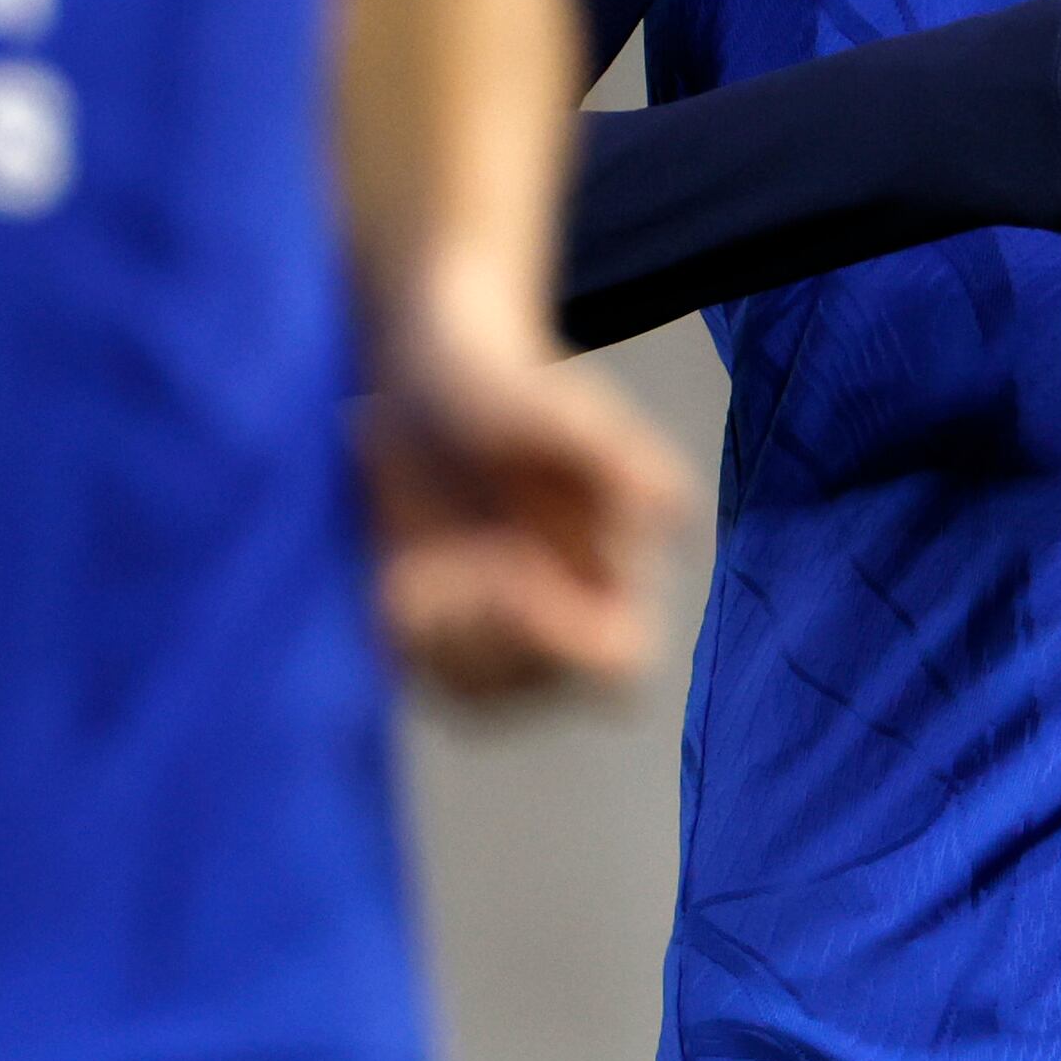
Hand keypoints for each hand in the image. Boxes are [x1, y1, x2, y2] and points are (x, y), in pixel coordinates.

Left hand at [362, 306, 679, 702]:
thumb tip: (677, 515)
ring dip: (432, 646)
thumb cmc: (498, 377)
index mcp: (607, 570)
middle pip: (533, 687)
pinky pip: (419, 676)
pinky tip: (384, 579)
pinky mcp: (427, 626)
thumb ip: (616, 456)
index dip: (563, 643)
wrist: (422, 367)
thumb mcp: (550, 403)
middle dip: (481, 635)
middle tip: (437, 568)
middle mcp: (558, 610)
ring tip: (407, 574)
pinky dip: (397, 642)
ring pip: (472, 693)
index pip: (618, 663)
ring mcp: (491, 625)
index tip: (511, 579)